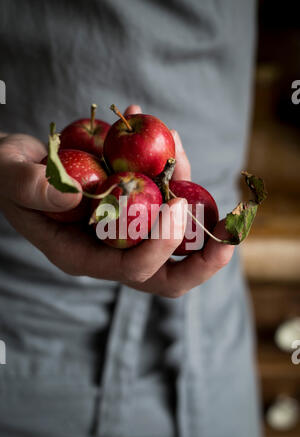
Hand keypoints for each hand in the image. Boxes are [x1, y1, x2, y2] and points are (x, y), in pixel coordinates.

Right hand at [0, 105, 233, 296]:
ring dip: (194, 201)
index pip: (132, 269)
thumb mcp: (9, 177)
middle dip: (202, 262)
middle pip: (166, 276)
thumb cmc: (8, 174)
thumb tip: (75, 198)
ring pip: (175, 238)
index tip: (175, 205)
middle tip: (231, 235)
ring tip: (178, 148)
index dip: (160, 245)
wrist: (17, 165)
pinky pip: (166, 201)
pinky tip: (169, 139)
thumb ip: (32, 188)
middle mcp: (109, 251)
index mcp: (81, 255)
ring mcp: (125, 231)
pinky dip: (176, 173)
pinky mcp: (133, 207)